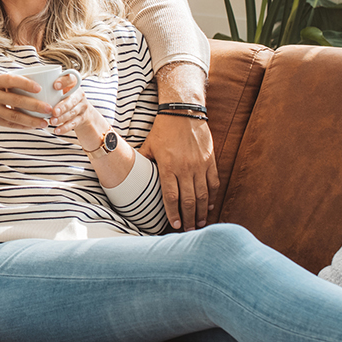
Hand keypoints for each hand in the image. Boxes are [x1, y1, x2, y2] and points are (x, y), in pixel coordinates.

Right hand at [0, 74, 53, 131]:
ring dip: (31, 120)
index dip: (25, 84)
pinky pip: (9, 124)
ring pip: (14, 115)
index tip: (39, 88)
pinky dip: (22, 126)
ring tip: (45, 123)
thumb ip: (7, 83)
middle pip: (16, 100)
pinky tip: (33, 127)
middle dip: (35, 105)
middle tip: (49, 108)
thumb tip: (33, 82)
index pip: (11, 80)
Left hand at [48, 74, 98, 136]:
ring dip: (62, 118)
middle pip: (72, 99)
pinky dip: (65, 128)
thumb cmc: (63, 98)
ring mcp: (82, 106)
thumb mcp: (59, 90)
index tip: (55, 86)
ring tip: (52, 121)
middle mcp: (79, 94)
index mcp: (72, 84)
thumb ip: (47, 88)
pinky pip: (74, 123)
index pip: (72, 79)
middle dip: (63, 106)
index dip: (64, 81)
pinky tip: (56, 130)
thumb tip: (22, 88)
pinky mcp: (82, 118)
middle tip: (53, 111)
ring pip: (72, 112)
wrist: (82, 111)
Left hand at [140, 112, 218, 230]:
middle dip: (188, 218)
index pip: (171, 196)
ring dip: (201, 212)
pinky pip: (213, 182)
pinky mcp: (210, 160)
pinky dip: (212, 196)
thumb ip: (142, 163)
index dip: (173, 213)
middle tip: (188, 230)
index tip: (173, 225)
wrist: (183, 112)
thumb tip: (127, 176)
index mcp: (168, 166)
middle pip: (189, 200)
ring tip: (199, 223)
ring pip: (203, 195)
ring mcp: (200, 165)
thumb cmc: (163, 130)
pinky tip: (209, 206)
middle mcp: (185, 168)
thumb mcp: (148, 146)